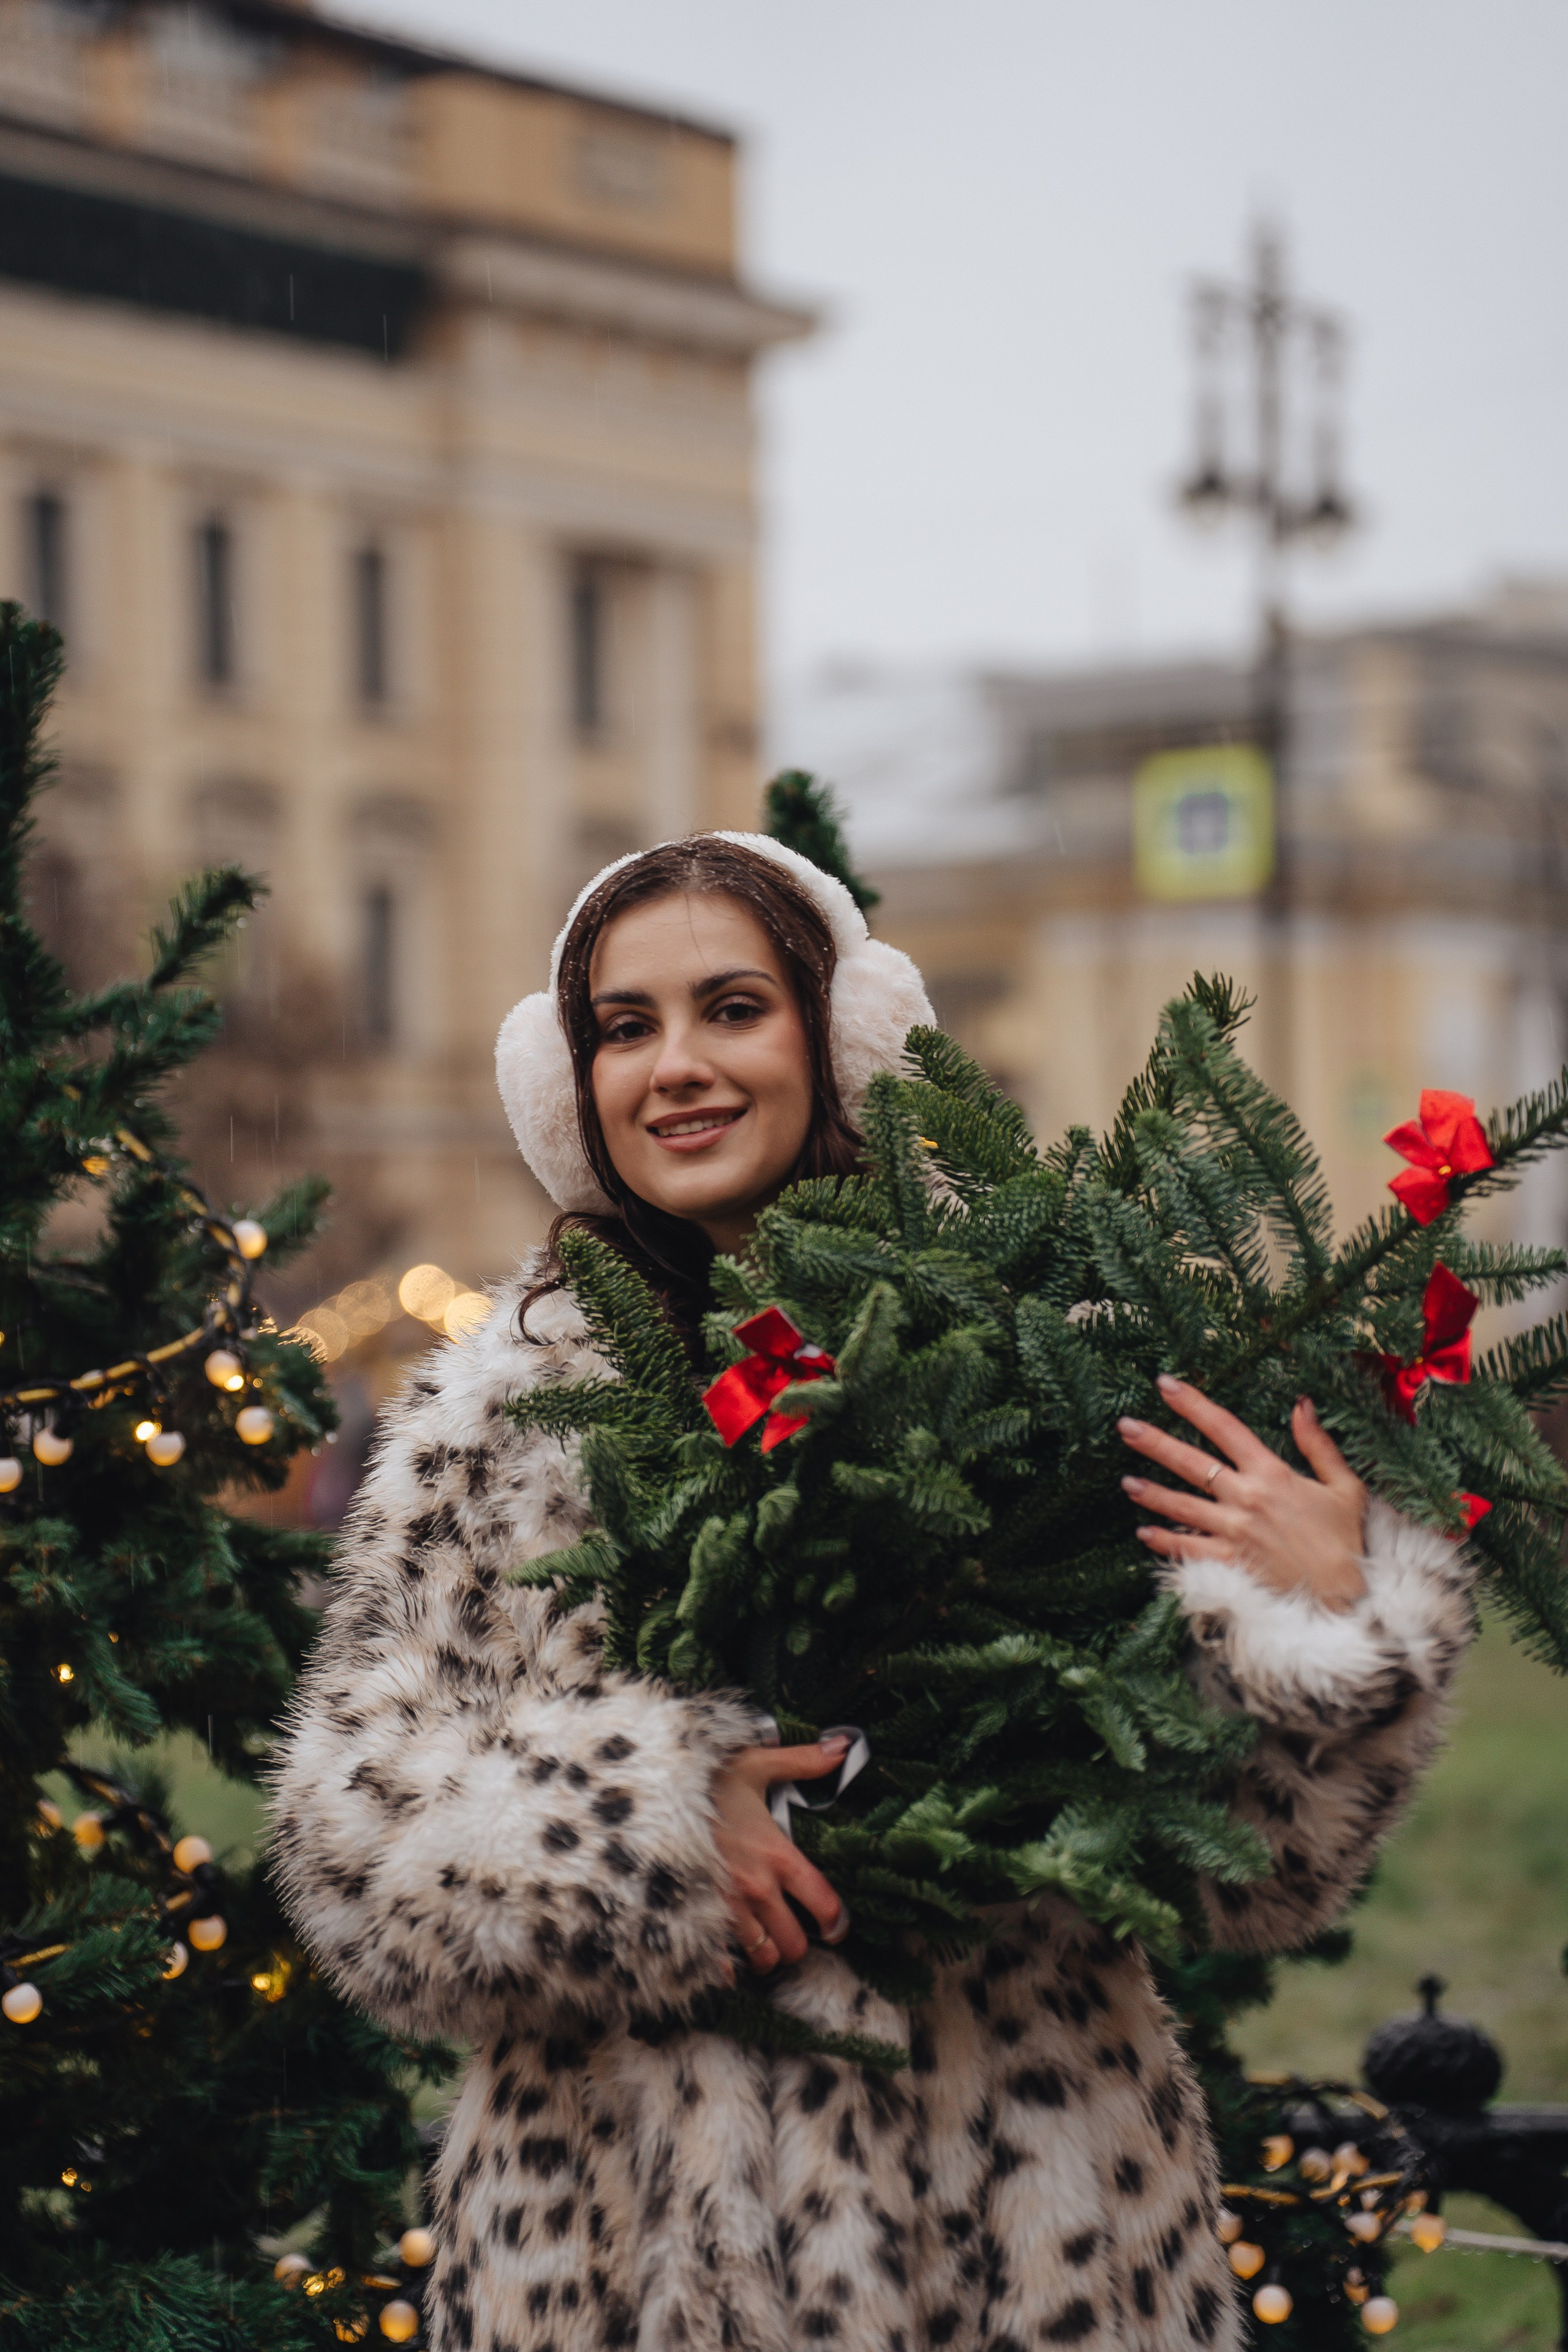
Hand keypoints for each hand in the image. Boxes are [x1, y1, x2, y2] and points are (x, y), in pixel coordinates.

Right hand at [712, 1736, 849, 1974]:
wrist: (652, 1793)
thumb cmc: (707, 1779)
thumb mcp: (757, 1764)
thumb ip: (803, 1761)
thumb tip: (843, 1747)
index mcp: (777, 1855)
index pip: (823, 1902)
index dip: (837, 1922)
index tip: (836, 1928)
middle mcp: (756, 1887)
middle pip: (793, 1943)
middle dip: (797, 1943)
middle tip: (791, 1932)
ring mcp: (724, 1906)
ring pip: (760, 1957)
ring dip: (764, 1953)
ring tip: (762, 1939)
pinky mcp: (694, 1915)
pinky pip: (718, 1960)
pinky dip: (726, 1962)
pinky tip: (727, 1952)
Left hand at [1118, 1374, 1367, 1611]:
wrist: (1346, 1596)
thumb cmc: (1345, 1539)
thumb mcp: (1344, 1485)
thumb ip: (1317, 1444)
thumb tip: (1302, 1404)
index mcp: (1272, 1474)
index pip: (1224, 1428)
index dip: (1193, 1404)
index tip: (1165, 1385)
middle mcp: (1246, 1499)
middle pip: (1192, 1463)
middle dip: (1155, 1442)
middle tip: (1124, 1426)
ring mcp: (1234, 1532)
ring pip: (1182, 1506)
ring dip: (1151, 1493)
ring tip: (1125, 1481)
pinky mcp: (1230, 1563)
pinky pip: (1189, 1549)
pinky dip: (1164, 1541)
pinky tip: (1143, 1532)